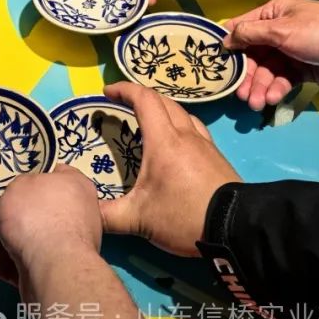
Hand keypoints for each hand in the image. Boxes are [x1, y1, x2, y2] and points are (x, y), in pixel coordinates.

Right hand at [0, 166, 102, 286]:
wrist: (51, 265)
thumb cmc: (37, 213)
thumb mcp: (21, 183)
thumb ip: (20, 186)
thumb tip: (28, 192)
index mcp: (73, 188)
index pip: (54, 177)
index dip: (30, 176)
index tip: (8, 180)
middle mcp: (71, 217)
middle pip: (27, 212)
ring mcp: (59, 248)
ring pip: (18, 238)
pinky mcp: (46, 274)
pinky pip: (18, 262)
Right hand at [99, 82, 239, 256]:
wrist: (237, 229)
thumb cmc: (185, 216)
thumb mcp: (138, 219)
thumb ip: (106, 216)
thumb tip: (82, 210)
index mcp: (164, 141)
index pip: (144, 100)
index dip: (124, 90)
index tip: (107, 91)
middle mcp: (185, 135)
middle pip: (164, 101)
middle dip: (141, 96)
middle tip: (124, 104)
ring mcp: (205, 145)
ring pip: (183, 113)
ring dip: (164, 109)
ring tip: (150, 120)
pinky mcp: (217, 157)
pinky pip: (196, 128)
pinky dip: (181, 125)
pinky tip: (178, 143)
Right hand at [225, 0, 318, 108]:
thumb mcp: (283, 30)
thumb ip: (251, 34)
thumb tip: (223, 38)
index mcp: (274, 13)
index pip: (241, 27)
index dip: (226, 44)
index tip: (211, 64)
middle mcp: (279, 31)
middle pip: (252, 54)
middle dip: (246, 75)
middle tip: (240, 94)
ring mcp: (291, 51)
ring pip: (266, 70)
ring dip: (260, 86)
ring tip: (257, 103)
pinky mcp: (302, 70)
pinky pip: (282, 79)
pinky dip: (276, 89)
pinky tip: (273, 99)